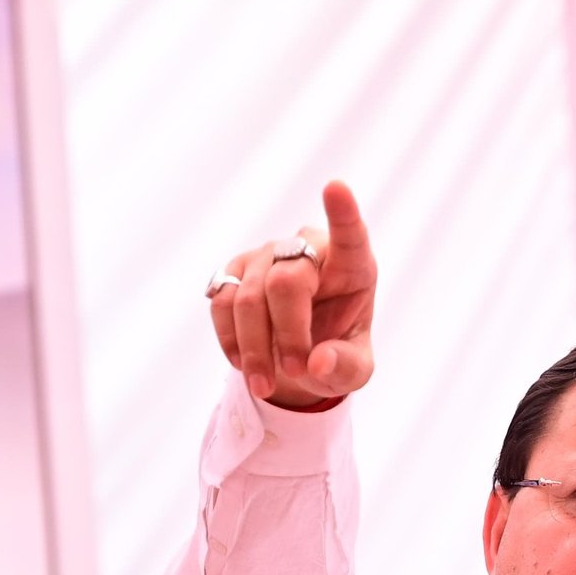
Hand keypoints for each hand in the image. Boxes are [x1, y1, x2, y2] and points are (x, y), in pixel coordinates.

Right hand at [209, 179, 375, 407]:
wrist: (299, 358)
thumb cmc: (337, 354)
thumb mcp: (354, 371)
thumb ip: (346, 367)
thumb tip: (318, 361)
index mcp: (352, 265)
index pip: (350, 234)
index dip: (342, 213)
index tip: (336, 188)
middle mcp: (309, 249)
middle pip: (285, 281)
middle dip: (287, 334)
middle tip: (296, 373)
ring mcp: (268, 255)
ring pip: (247, 297)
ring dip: (254, 348)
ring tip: (265, 386)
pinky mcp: (236, 269)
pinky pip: (221, 303)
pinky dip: (231, 340)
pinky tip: (246, 365)